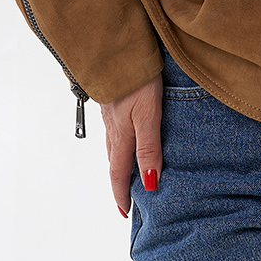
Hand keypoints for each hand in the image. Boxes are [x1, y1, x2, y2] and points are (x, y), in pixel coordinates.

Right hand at [100, 71, 163, 216]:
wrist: (117, 48)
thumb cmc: (136, 80)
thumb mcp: (148, 115)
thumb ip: (149, 147)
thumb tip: (150, 182)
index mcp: (121, 136)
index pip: (119, 173)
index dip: (122, 194)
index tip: (126, 213)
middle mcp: (112, 128)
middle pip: (115, 162)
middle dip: (120, 183)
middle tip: (126, 200)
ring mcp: (111, 114)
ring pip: (114, 145)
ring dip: (119, 163)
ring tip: (127, 174)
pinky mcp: (113, 100)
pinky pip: (115, 130)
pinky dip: (120, 143)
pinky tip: (126, 136)